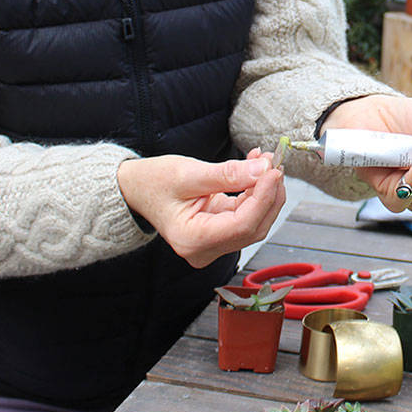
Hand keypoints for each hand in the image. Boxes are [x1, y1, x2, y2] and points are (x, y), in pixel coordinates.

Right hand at [117, 148, 285, 267]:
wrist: (137, 189)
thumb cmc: (153, 182)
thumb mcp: (188, 172)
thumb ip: (227, 174)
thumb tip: (263, 170)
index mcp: (192, 240)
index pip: (242, 225)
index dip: (264, 197)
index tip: (273, 171)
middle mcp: (203, 250)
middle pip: (253, 227)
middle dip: (269, 194)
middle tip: (273, 163)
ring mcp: (212, 245)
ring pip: (254, 222)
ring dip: (265, 192)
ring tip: (264, 162)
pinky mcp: (219, 235)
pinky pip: (246, 216)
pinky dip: (255, 193)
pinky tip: (255, 170)